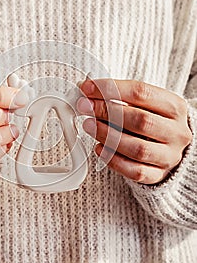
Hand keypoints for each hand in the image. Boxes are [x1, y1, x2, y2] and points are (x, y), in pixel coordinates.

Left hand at [77, 79, 191, 184]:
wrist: (172, 147)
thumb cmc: (154, 120)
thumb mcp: (146, 103)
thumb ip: (121, 97)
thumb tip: (88, 92)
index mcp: (175, 106)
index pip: (141, 93)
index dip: (111, 89)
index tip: (88, 88)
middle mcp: (176, 132)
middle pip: (141, 120)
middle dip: (107, 112)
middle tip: (86, 107)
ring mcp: (170, 156)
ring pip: (138, 148)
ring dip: (108, 135)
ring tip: (89, 126)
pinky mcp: (158, 175)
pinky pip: (135, 171)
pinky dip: (113, 159)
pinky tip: (99, 148)